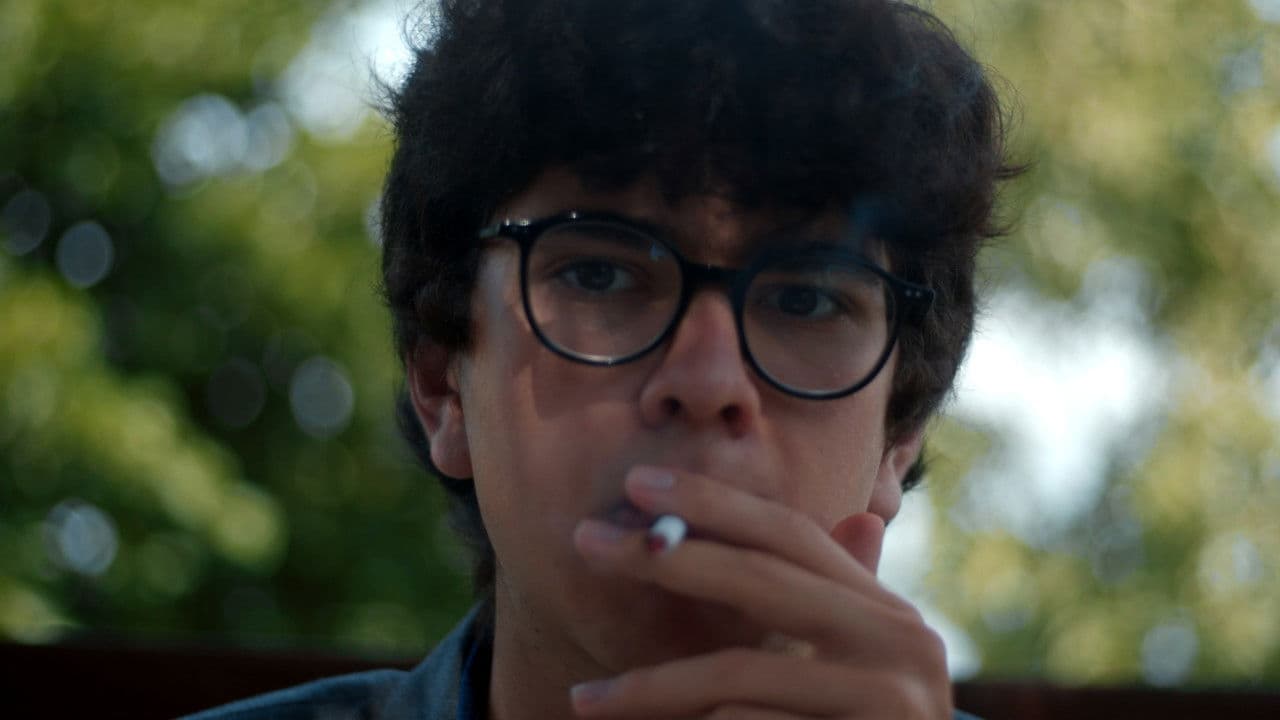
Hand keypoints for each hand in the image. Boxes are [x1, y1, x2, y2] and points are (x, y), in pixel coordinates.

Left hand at [569, 466, 952, 718]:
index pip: (792, 535)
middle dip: (666, 558)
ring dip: (649, 687)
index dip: (715, 503)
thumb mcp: (866, 668)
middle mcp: (899, 644)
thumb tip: (861, 515)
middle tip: (586, 541)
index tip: (638, 485)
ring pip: (735, 676)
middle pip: (760, 579)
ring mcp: (887, 701)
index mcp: (888, 613)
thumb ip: (846, 603)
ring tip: (585, 700)